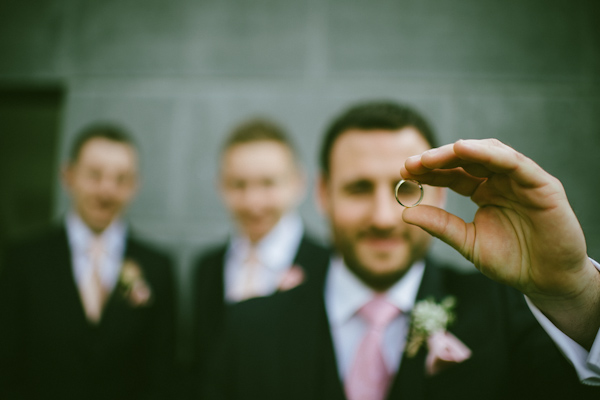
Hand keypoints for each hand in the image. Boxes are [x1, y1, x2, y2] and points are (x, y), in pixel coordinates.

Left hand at [401, 138, 599, 348]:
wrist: (547, 281)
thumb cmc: (511, 261)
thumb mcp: (468, 242)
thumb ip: (440, 226)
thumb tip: (405, 213)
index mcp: (484, 191)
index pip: (453, 174)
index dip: (429, 171)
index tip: (404, 172)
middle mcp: (501, 180)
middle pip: (467, 158)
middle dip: (438, 158)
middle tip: (412, 164)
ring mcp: (522, 180)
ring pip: (488, 153)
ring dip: (458, 151)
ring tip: (431, 157)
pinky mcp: (543, 184)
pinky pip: (515, 162)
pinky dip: (490, 154)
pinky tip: (465, 150)